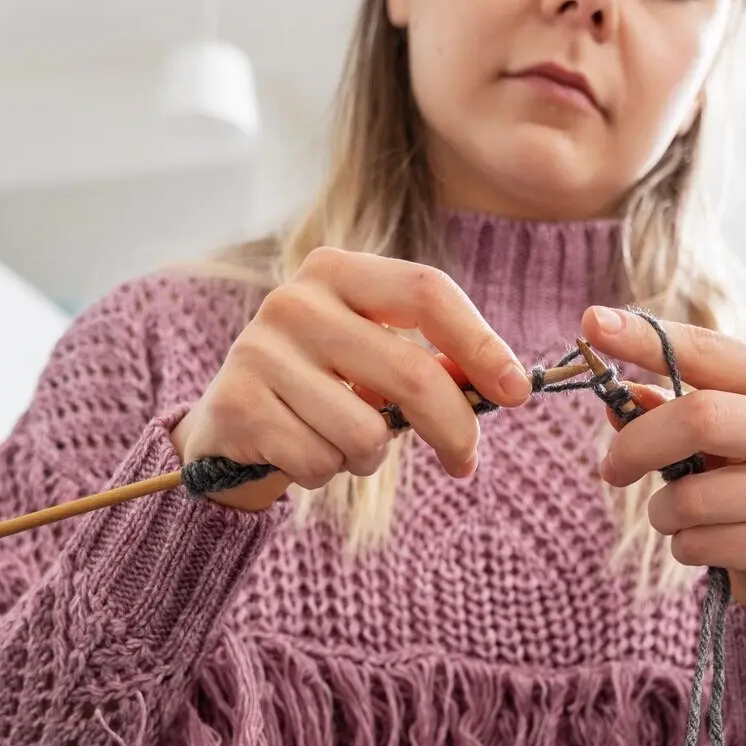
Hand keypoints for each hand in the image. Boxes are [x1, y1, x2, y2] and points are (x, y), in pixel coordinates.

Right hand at [170, 249, 531, 511]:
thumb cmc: (321, 391)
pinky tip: (301, 454)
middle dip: (454, 429)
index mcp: (337, 271)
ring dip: (369, 459)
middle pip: (411, 372)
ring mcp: (260, 350)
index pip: (428, 292)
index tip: (517, 391)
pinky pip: (321, 462)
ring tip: (342, 446)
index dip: (481, 344)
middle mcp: (296, 300)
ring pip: (365, 434)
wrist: (228, 427)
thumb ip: (430, 365)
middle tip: (465, 461)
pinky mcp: (239, 405)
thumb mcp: (374, 364)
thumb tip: (505, 385)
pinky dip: (325, 474)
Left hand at [582, 307, 745, 611]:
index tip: (591, 323)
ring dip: (662, 511)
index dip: (644, 339)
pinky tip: (708, 540)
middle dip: (637, 446)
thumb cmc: (745, 472)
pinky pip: (699, 544)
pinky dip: (683, 545)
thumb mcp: (714, 430)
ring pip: (690, 498)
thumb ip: (666, 408)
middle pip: (698, 419)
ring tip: (679, 514)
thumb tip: (615, 400)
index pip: (705, 350)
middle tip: (610, 467)